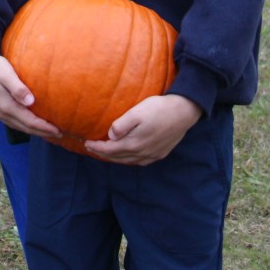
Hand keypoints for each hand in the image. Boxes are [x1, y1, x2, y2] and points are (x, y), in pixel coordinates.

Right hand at [0, 53, 61, 139]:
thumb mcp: (7, 74)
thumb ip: (18, 89)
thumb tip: (31, 102)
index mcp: (5, 106)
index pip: (29, 122)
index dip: (44, 128)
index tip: (59, 130)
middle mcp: (1, 113)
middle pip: (25, 128)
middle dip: (42, 132)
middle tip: (59, 134)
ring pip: (18, 126)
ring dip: (33, 131)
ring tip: (47, 131)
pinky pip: (13, 122)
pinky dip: (24, 126)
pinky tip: (30, 123)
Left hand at [84, 94, 201, 165]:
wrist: (184, 112)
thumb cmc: (159, 109)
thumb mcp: (137, 112)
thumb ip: (122, 125)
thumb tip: (110, 136)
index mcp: (134, 144)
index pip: (110, 150)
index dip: (96, 148)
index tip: (86, 142)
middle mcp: (142, 153)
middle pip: (117, 158)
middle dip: (103, 154)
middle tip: (92, 148)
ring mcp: (152, 155)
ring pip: (128, 161)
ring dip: (115, 158)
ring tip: (105, 152)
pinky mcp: (160, 153)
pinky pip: (139, 161)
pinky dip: (128, 159)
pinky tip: (126, 154)